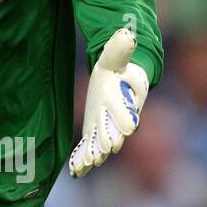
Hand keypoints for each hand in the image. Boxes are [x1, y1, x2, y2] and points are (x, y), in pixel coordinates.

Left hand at [69, 27, 148, 177]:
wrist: (118, 79)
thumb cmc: (119, 66)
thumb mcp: (117, 55)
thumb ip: (121, 48)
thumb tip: (127, 34)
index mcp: (128, 101)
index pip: (131, 112)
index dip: (127, 119)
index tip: (128, 129)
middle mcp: (119, 119)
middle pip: (116, 133)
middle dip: (109, 142)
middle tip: (103, 153)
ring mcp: (107, 128)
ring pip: (102, 144)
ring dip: (94, 155)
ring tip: (86, 165)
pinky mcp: (95, 133)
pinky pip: (90, 148)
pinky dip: (83, 159)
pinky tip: (76, 171)